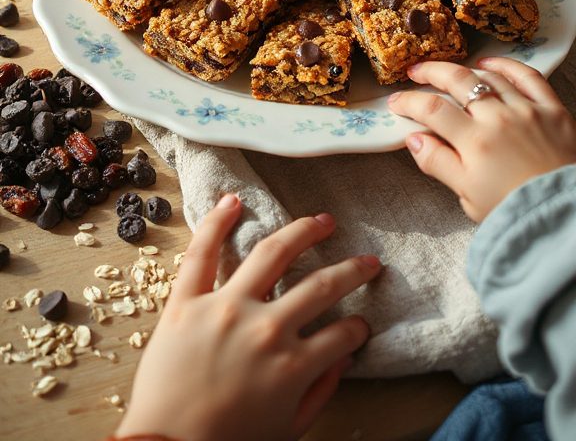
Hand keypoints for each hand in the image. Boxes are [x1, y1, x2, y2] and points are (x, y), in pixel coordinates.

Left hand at [116, 194, 380, 440]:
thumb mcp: (288, 429)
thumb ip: (320, 392)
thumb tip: (343, 356)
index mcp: (292, 365)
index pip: (342, 334)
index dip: (357, 329)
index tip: (359, 325)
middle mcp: (266, 328)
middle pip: (321, 286)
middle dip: (352, 271)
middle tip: (368, 261)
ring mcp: (225, 308)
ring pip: (272, 253)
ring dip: (304, 231)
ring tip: (322, 221)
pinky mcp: (185, 302)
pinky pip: (202, 253)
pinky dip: (216, 222)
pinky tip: (234, 201)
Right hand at [388, 57, 575, 222]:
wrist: (563, 216)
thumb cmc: (514, 210)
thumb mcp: (468, 195)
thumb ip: (438, 163)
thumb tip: (413, 138)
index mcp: (474, 142)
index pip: (431, 110)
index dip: (409, 102)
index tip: (396, 101)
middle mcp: (498, 118)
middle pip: (457, 81)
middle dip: (430, 72)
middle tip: (415, 71)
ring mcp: (527, 110)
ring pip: (490, 77)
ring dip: (465, 69)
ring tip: (449, 69)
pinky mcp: (552, 109)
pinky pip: (530, 77)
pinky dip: (508, 66)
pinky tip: (491, 65)